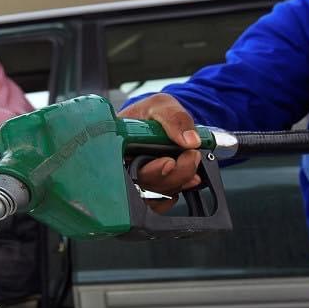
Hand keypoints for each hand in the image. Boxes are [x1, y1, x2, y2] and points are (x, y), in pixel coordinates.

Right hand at [117, 93, 201, 212]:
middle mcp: (122, 166)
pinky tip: (187, 179)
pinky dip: (177, 192)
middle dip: (172, 175)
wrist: (160, 122)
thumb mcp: (161, 105)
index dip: (148, 169)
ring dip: (178, 182)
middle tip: (190, 157)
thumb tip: (190, 140)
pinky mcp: (149, 188)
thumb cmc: (151, 113)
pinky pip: (160, 202)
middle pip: (142, 184)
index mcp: (116, 145)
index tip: (168, 162)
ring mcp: (136, 179)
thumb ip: (175, 118)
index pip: (125, 167)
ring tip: (191, 162)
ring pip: (154, 194)